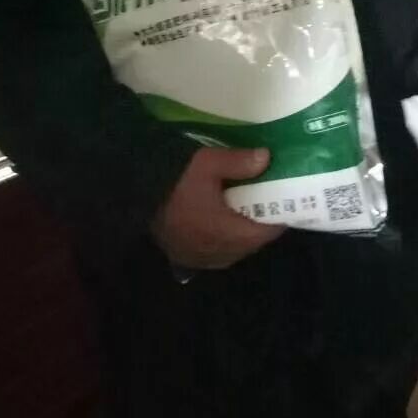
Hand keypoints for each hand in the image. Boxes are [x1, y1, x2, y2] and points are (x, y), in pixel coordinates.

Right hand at [151, 147, 285, 271]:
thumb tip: (267, 158)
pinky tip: (220, 223)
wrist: (131, 194)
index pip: (266, 233)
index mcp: (227, 233)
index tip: (285, 200)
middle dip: (260, 225)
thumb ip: (240, 162)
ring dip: (241, 235)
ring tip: (244, 211)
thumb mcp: (208, 163)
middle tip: (266, 202)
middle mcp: (217, 253)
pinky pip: (214, 254)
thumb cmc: (173, 179)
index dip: (279, 218)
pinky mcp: (183, 258)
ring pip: (233, 251)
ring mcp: (199, 259)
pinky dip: (223, 241)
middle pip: (250, 244)